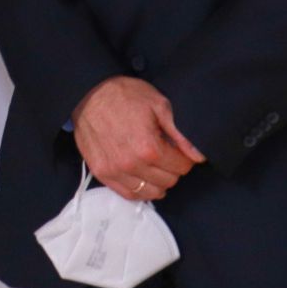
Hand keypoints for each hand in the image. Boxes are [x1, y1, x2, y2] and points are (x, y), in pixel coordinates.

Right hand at [72, 76, 205, 201]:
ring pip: (151, 192)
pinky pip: (129, 194)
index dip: (183, 156)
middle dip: (171, 167)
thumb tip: (199, 156)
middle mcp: (131, 165)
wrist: (87, 93)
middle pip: (169, 181)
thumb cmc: (123, 95)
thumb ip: (180, 134)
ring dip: (157, 180)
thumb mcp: (158, 105)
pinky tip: (139, 173)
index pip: (182, 167)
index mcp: (149, 148)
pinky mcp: (101, 173)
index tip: (175, 146)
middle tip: (163, 151)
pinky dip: (139, 188)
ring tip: (151, 162)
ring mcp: (114, 171)